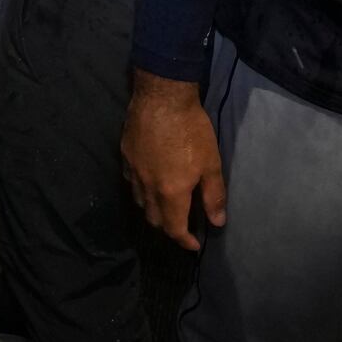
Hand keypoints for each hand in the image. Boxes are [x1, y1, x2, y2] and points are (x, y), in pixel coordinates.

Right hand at [122, 72, 225, 250]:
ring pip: (139, 202)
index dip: (185, 241)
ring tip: (166, 205)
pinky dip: (141, 189)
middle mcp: (148, 187)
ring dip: (153, 210)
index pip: (174, 228)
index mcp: (170, 193)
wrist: (162, 97)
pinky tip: (149, 180)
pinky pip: (130, 182)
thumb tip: (217, 222)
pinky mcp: (124, 155)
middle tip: (182, 224)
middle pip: (153, 219)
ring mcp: (133, 171)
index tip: (194, 244)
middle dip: (168, 228)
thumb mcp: (211, 164)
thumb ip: (214, 196)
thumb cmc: (191, 130)